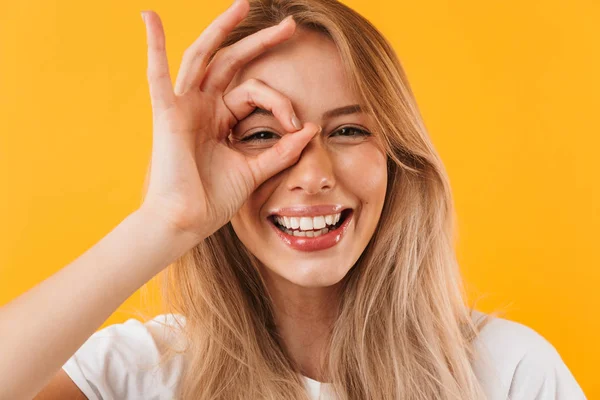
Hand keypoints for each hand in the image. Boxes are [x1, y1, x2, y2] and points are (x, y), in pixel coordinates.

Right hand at [139, 0, 318, 241]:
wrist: (186, 223)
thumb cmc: (213, 199)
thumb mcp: (255, 170)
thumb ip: (281, 150)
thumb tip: (311, 130)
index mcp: (221, 119)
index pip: (255, 93)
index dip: (280, 104)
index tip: (298, 126)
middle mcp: (202, 106)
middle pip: (232, 62)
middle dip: (260, 42)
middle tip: (289, 25)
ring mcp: (183, 107)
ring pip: (203, 57)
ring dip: (222, 29)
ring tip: (244, 5)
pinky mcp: (166, 114)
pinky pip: (157, 75)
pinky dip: (152, 46)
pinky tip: (148, 17)